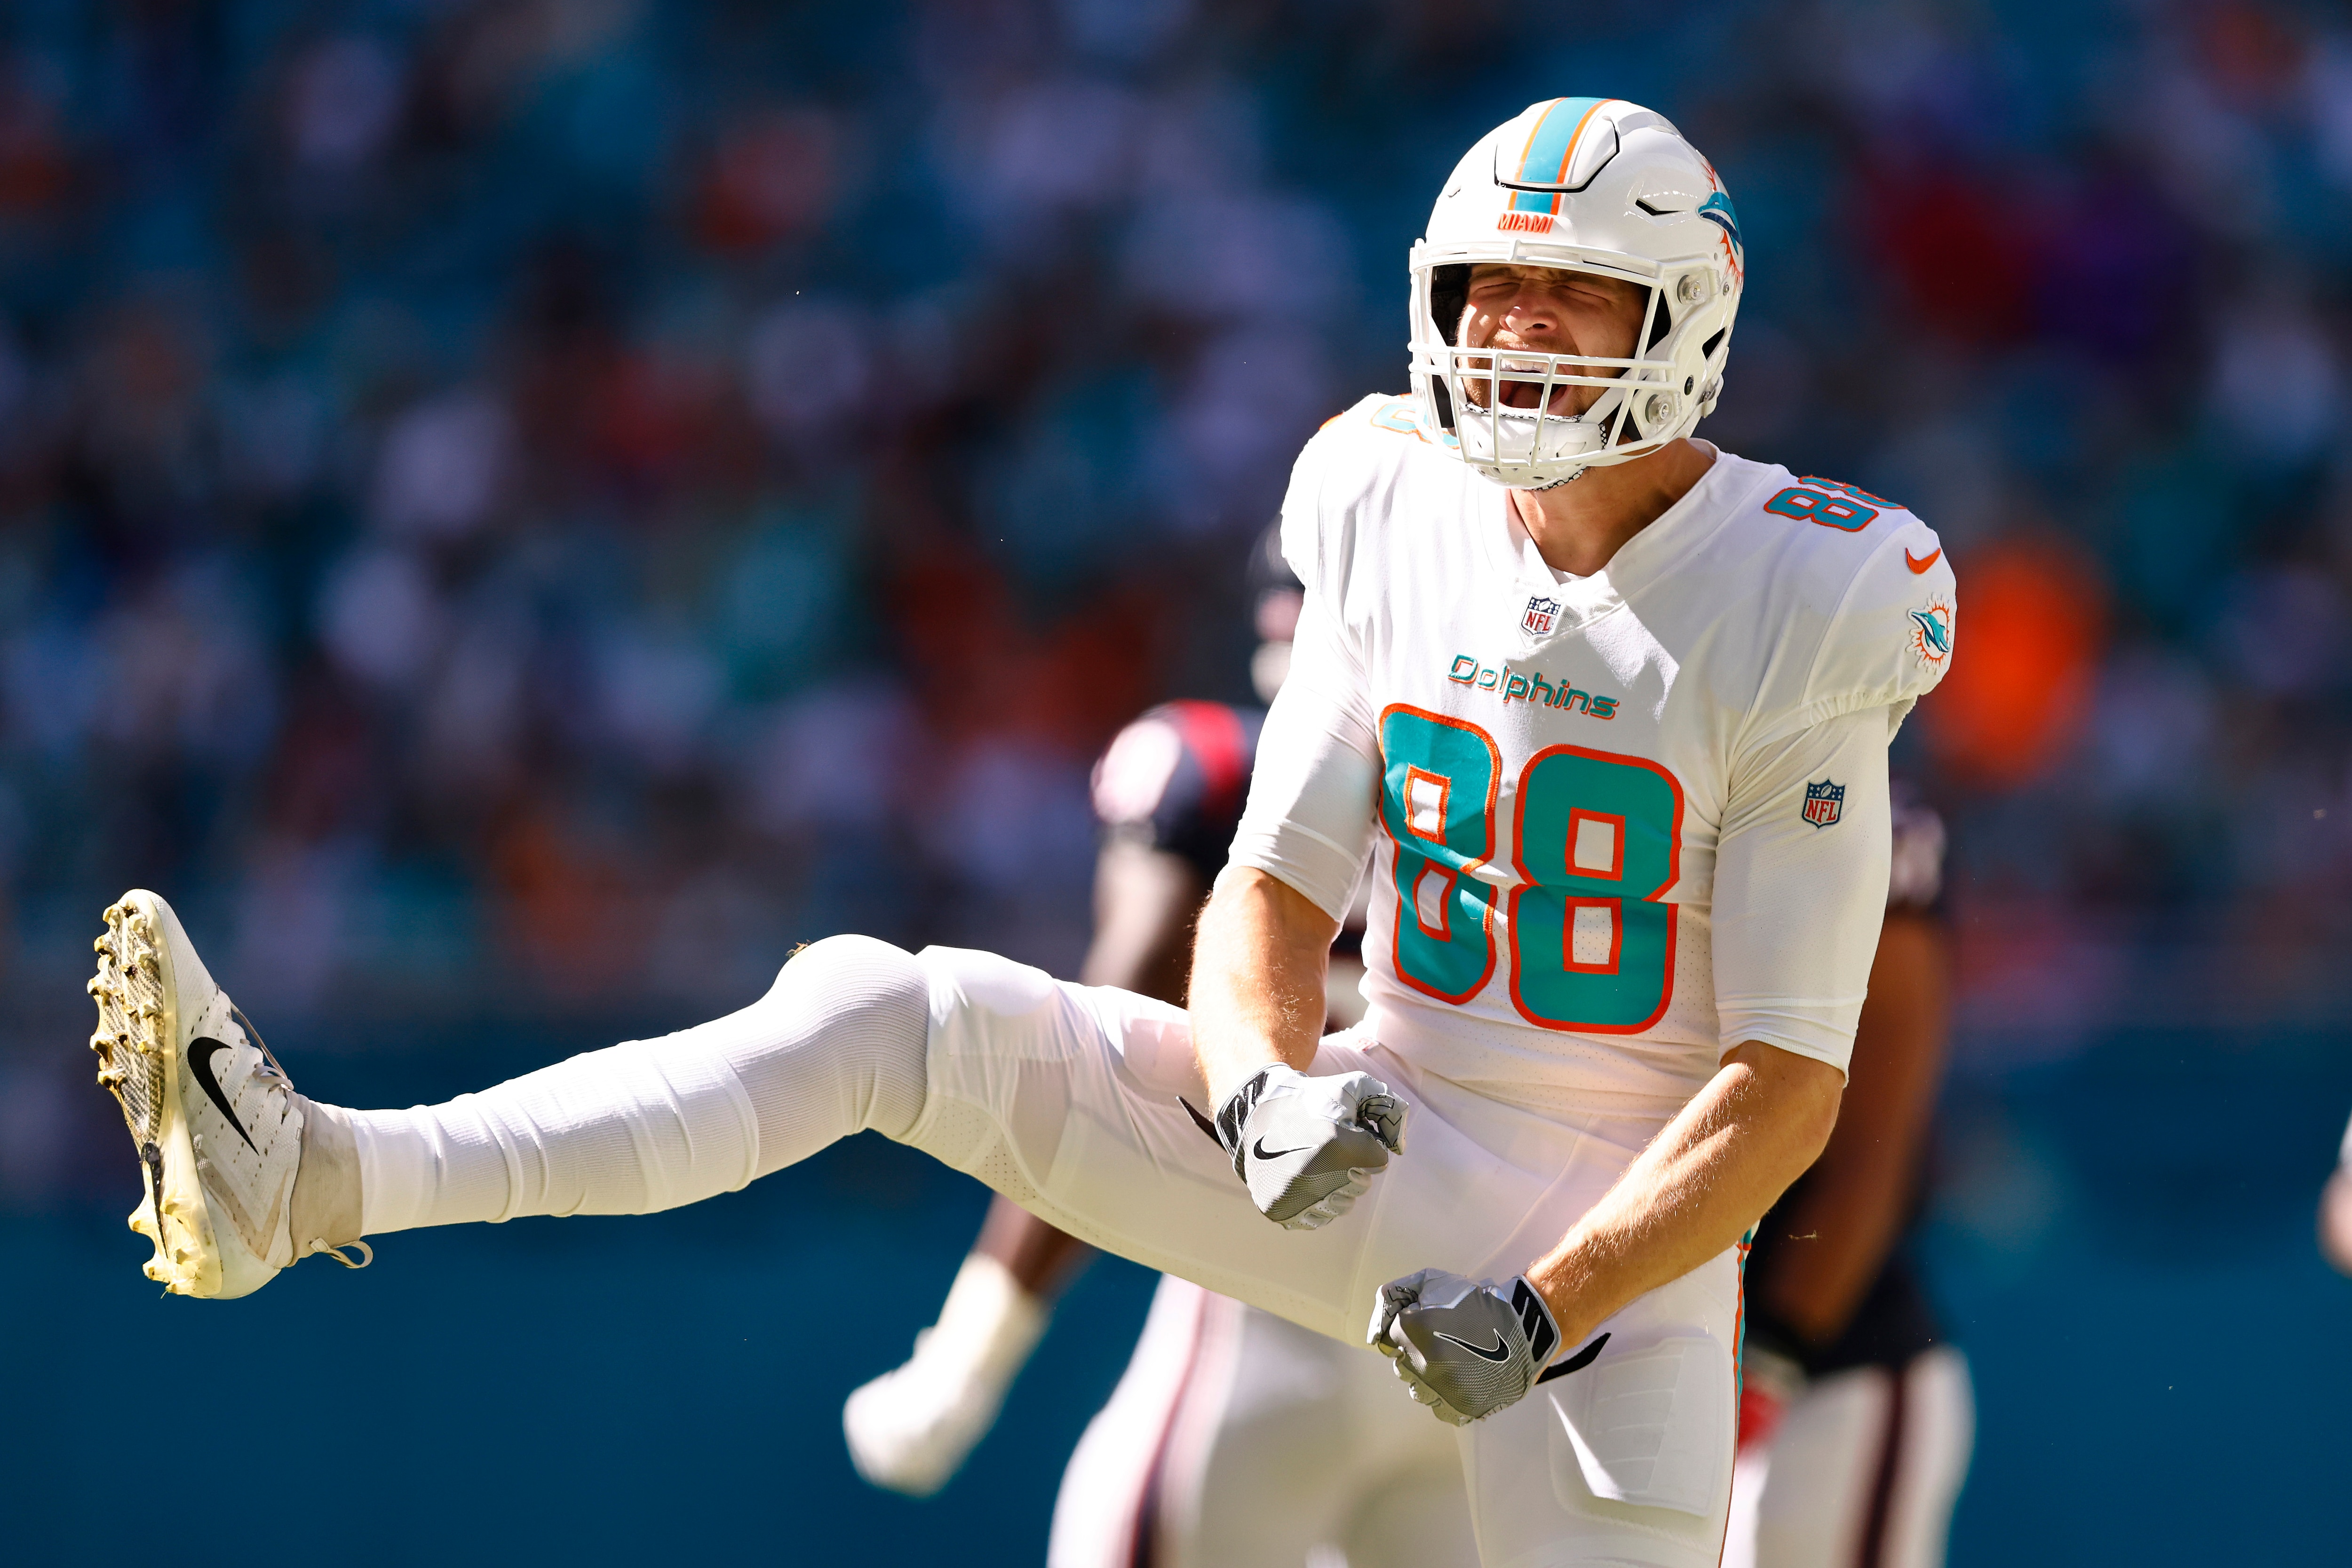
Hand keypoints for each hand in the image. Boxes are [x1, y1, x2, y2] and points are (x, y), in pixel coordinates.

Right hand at [1213, 1063, 1405, 1229]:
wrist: (1255, 1110)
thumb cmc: (1310, 1098)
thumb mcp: (1352, 1087)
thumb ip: (1388, 1107)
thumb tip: (1400, 1147)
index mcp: (1337, 1145)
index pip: (1379, 1161)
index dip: (1366, 1144)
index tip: (1346, 1133)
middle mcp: (1315, 1177)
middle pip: (1361, 1186)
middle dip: (1353, 1166)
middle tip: (1327, 1146)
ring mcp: (1294, 1197)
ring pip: (1342, 1206)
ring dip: (1335, 1187)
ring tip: (1314, 1161)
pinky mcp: (1279, 1210)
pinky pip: (1316, 1219)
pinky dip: (1314, 1203)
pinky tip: (1302, 1180)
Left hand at [1368, 1269, 1559, 1424]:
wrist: (1523, 1327)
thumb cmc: (1478, 1302)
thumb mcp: (1434, 1281)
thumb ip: (1398, 1294)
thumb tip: (1375, 1327)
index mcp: (1413, 1331)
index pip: (1388, 1340)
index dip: (1405, 1331)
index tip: (1421, 1328)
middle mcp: (1423, 1363)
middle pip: (1401, 1366)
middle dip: (1415, 1353)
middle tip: (1440, 1343)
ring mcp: (1443, 1389)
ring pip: (1418, 1390)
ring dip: (1428, 1377)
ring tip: (1452, 1363)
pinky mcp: (1463, 1408)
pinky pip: (1440, 1409)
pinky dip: (1445, 1398)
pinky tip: (1459, 1381)